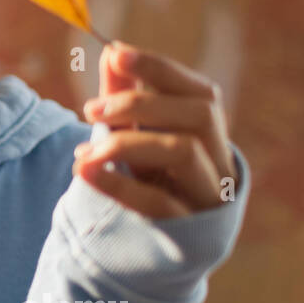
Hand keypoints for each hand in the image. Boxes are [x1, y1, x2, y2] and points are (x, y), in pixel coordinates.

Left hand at [71, 42, 236, 218]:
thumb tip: (112, 51)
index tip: (115, 53)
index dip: (159, 68)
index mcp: (211, 135)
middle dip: (142, 103)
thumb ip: (126, 96)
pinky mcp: (187, 233)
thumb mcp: (138, 137)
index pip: (200, 90)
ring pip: (184, 152)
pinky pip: (158, 203)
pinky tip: (84, 171)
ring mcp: (208, 198)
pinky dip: (118, 183)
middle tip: (90, 109)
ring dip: (126, 142)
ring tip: (83, 151)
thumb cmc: (151, 181)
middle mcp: (220, 163)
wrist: (152, 251)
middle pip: (200, 114)